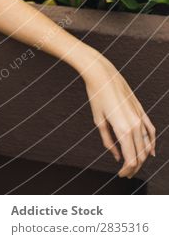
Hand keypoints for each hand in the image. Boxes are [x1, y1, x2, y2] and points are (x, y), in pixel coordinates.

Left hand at [81, 52, 155, 177]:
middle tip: (125, 173)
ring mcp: (140, 117)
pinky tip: (151, 151)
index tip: (120, 174)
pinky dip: (152, 143)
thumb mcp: (99, 121)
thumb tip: (117, 157)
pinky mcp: (141, 110)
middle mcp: (135, 125)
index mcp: (123, 130)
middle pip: (140, 155)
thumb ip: (108, 141)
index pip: (131, 159)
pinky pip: (151, 130)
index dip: (126, 170)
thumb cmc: (97, 96)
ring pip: (146, 145)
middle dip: (134, 167)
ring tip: (134, 165)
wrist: (102, 74)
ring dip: (142, 158)